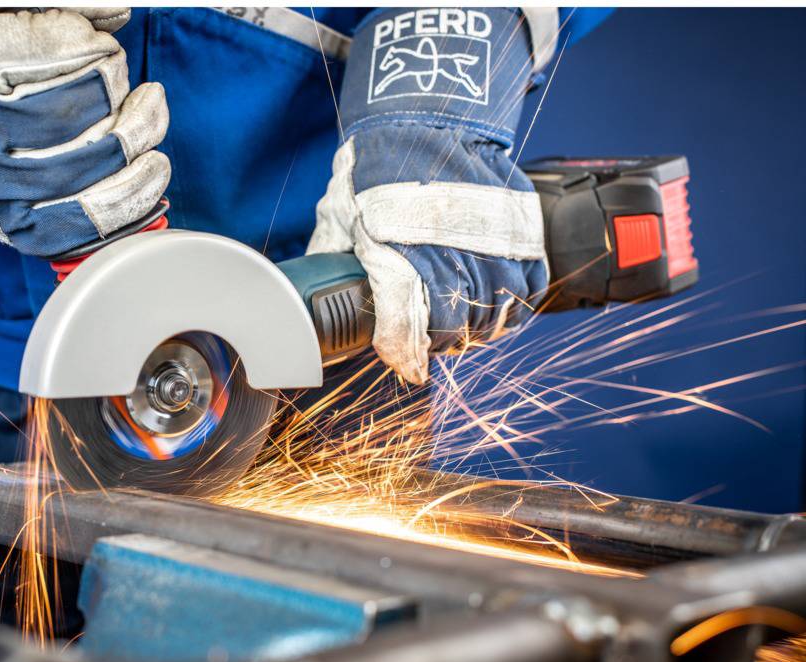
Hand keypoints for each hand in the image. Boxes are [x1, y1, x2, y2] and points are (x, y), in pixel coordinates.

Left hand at [306, 8, 553, 383]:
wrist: (429, 116)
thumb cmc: (380, 164)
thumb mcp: (342, 210)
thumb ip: (334, 254)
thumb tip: (319, 286)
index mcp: (399, 260)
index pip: (405, 331)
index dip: (403, 352)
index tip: (402, 358)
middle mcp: (450, 259)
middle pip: (454, 330)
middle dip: (439, 341)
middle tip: (429, 337)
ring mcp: (492, 246)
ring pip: (495, 316)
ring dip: (478, 327)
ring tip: (463, 322)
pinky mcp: (522, 233)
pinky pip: (530, 289)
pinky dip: (515, 305)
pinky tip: (497, 304)